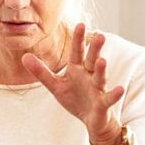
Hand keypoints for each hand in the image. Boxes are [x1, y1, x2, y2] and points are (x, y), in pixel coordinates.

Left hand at [22, 23, 125, 144]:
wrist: (92, 120)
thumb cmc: (75, 100)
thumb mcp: (56, 86)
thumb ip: (41, 72)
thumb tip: (24, 56)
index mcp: (77, 70)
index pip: (77, 52)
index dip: (79, 40)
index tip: (81, 24)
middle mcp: (89, 76)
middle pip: (91, 60)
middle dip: (95, 49)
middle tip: (100, 35)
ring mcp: (97, 90)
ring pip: (100, 77)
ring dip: (101, 69)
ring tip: (102, 61)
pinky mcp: (103, 104)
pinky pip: (109, 98)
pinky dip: (115, 94)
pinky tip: (120, 89)